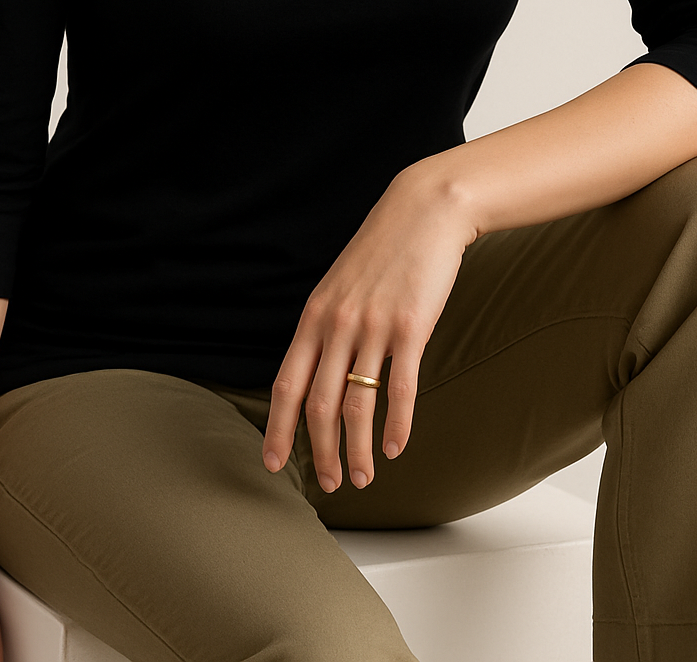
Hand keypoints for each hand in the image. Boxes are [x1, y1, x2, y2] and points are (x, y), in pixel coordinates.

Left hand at [262, 161, 475, 493]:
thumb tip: (321, 371)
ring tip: (361, 478)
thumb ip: (328, 326)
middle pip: (318, 405)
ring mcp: (373, 326)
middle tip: (329, 484)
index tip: (273, 464)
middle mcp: (337, 324)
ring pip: (356, 404)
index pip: (286, 384)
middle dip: (320, 452)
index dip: (277, 429)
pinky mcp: (411, 327)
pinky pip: (399, 387)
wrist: (423, 211)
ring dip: (357, 449)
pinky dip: (396, 425)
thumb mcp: (341, 285)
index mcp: (314, 316)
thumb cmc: (384, 251)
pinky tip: (395, 449)